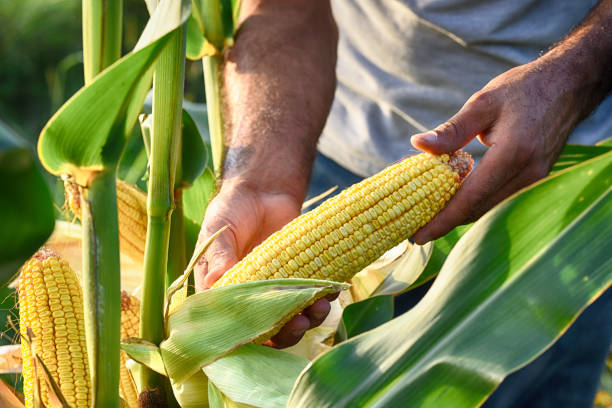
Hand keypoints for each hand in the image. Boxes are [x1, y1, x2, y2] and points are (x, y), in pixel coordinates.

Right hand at [194, 179, 336, 347]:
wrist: (263, 188)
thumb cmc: (232, 209)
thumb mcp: (219, 229)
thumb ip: (218, 255)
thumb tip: (215, 281)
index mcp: (224, 293)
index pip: (235, 325)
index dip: (252, 335)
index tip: (269, 332)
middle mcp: (252, 297)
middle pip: (269, 330)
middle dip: (287, 332)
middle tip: (301, 321)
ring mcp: (278, 289)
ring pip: (295, 317)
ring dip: (310, 319)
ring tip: (320, 306)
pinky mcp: (302, 276)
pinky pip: (314, 294)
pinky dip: (324, 296)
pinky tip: (331, 291)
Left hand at [411, 58, 586, 243]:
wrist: (569, 85)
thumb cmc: (524, 88)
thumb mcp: (483, 103)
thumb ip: (451, 130)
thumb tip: (417, 144)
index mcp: (513, 155)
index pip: (471, 198)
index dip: (443, 220)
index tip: (418, 235)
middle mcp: (527, 173)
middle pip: (479, 209)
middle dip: (446, 223)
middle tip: (416, 230)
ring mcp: (534, 177)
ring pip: (489, 206)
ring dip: (459, 214)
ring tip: (428, 216)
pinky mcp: (535, 176)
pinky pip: (499, 196)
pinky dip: (474, 201)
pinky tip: (454, 198)